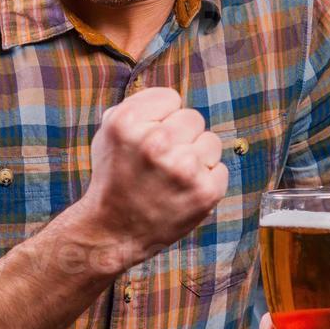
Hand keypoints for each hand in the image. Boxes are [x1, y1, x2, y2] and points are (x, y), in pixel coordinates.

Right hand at [75, 88, 227, 271]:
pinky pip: (221, 170)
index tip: (149, 136)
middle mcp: (155, 141)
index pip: (171, 98)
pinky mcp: (204, 192)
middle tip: (162, 160)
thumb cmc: (114, 178)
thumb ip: (136, 107)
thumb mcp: (108, 134)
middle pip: (193, 118)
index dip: (161, 117)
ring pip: (211, 142)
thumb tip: (169, 98)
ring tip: (173, 177)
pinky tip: (183, 192)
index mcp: (127, 121)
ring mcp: (182, 168)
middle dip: (181, 136)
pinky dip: (207, 181)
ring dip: (196, 157)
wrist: (113, 230)